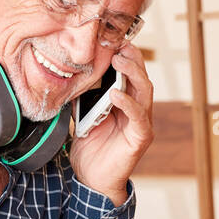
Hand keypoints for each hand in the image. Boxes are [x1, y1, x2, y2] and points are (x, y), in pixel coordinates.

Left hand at [68, 42, 153, 206]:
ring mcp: (141, 123)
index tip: (111, 39)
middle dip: (132, 58)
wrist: (91, 180)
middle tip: (118, 44)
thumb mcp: (83, 115)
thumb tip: (73, 74)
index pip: (130, 73)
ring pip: (145, 91)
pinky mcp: (140, 138)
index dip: (124, 55)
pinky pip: (138, 116)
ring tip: (119, 60)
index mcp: (125, 102)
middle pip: (141, 77)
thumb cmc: (90, 148)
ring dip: (133, 73)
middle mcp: (137, 110)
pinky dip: (128, 103)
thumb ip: (84, 96)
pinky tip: (116, 94)